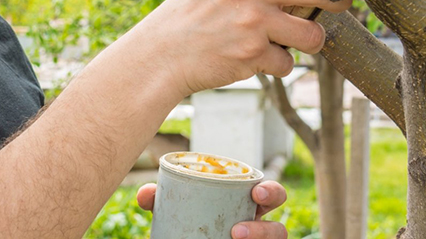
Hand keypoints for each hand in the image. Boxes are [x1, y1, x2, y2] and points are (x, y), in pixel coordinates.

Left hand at [137, 181, 287, 238]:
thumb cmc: (185, 229)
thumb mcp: (175, 214)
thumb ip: (161, 201)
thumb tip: (146, 194)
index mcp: (244, 208)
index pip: (269, 195)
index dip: (270, 191)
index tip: (256, 191)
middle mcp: (257, 231)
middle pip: (279, 228)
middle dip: (266, 236)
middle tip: (238, 229)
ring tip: (233, 237)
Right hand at [141, 0, 351, 96]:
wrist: (160, 53)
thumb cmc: (193, 11)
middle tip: (340, 2)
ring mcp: (252, 22)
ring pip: (312, 34)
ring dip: (308, 40)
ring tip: (287, 39)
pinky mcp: (252, 55)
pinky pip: (287, 63)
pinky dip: (277, 65)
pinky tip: (255, 58)